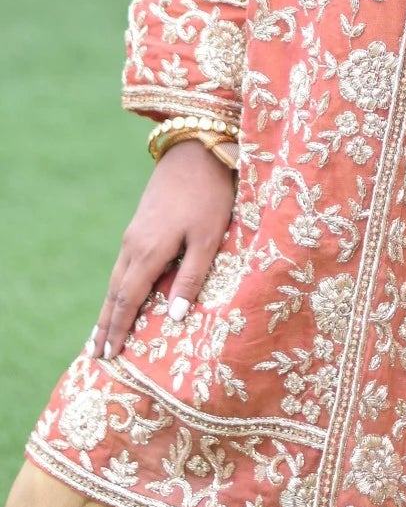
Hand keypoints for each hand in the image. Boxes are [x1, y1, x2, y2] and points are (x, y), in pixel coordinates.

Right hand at [87, 140, 235, 363]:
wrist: (195, 150)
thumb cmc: (208, 195)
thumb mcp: (207, 238)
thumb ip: (192, 277)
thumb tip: (175, 317)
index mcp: (149, 252)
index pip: (128, 300)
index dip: (119, 329)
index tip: (110, 356)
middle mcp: (133, 245)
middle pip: (114, 293)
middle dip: (106, 324)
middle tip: (96, 354)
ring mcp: (134, 233)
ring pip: (116, 278)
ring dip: (108, 307)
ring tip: (101, 332)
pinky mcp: (140, 224)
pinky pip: (122, 265)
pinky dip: (116, 287)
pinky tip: (120, 293)